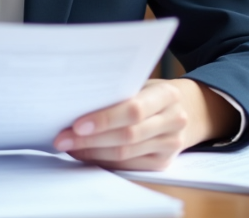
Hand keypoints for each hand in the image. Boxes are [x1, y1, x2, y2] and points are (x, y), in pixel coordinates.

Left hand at [52, 79, 237, 170]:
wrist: (185, 109)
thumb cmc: (151, 93)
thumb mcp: (142, 83)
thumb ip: (118, 91)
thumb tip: (76, 102)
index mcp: (168, 94)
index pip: (134, 110)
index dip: (104, 118)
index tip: (76, 123)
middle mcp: (174, 120)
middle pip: (127, 135)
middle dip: (90, 139)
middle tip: (63, 138)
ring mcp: (170, 144)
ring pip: (124, 153)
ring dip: (92, 151)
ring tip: (69, 146)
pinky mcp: (163, 162)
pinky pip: (128, 165)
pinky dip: (103, 160)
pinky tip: (85, 153)